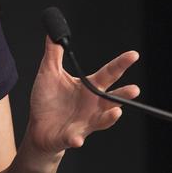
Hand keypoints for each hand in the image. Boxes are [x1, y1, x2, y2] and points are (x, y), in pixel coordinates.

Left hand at [26, 37, 139, 156]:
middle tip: (135, 89)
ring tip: (116, 112)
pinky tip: (77, 139)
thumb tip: (54, 33)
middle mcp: (92, 105)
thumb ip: (54, 53)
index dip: (121, 64)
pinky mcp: (71, 136)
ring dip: (109, 118)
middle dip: (124, 95)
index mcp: (88, 87)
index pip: (109, 73)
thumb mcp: (49, 73)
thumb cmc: (47, 100)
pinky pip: (75, 138)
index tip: (134, 55)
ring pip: (101, 121)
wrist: (37, 127)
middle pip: (112, 99)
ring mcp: (84, 122)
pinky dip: (76, 138)